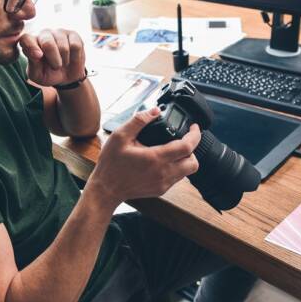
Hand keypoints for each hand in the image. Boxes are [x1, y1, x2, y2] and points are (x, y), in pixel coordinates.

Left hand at [19, 29, 85, 86]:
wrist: (67, 77)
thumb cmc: (48, 74)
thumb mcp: (37, 75)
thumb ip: (33, 64)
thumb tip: (37, 54)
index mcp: (30, 42)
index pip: (26, 38)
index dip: (31, 47)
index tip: (38, 57)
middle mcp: (43, 34)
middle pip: (47, 43)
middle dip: (53, 59)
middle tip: (56, 67)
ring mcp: (58, 33)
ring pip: (63, 46)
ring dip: (64, 60)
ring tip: (63, 63)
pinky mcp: (73, 35)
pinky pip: (76, 45)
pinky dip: (75, 57)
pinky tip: (72, 58)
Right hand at [84, 108, 200, 209]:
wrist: (106, 189)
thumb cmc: (111, 164)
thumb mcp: (120, 136)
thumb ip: (138, 121)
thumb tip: (155, 111)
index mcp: (155, 158)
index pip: (187, 147)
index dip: (195, 135)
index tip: (193, 127)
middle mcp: (163, 173)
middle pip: (193, 162)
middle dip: (193, 148)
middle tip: (184, 139)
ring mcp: (163, 184)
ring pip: (188, 171)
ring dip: (186, 159)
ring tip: (175, 149)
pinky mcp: (161, 190)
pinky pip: (178, 178)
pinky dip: (178, 168)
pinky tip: (166, 160)